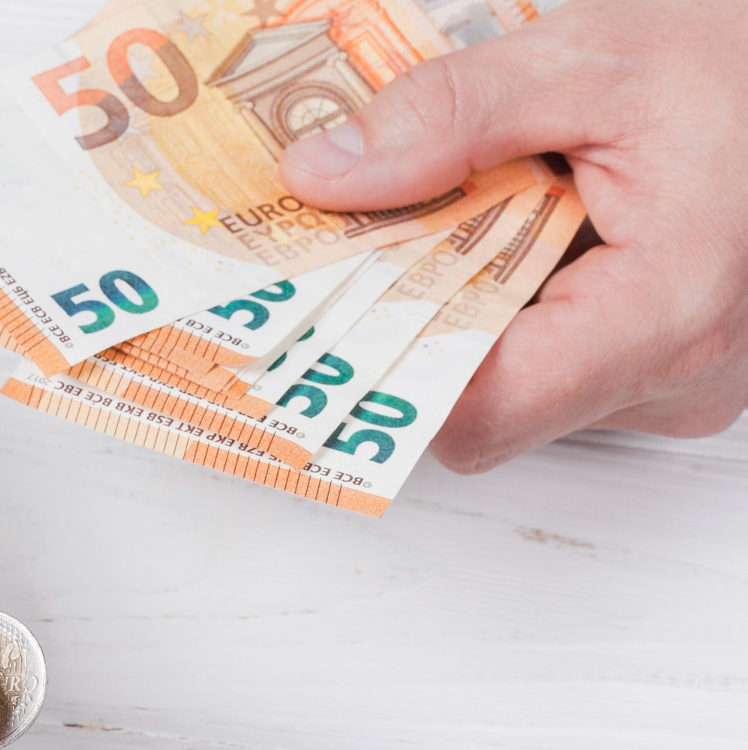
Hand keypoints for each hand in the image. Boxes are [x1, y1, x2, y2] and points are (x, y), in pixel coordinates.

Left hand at [278, 0, 747, 472]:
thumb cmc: (747, 62)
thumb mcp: (595, 56)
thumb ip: (452, 115)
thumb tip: (322, 176)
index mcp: (666, 315)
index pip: (480, 416)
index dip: (391, 371)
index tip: (334, 305)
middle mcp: (677, 380)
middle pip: (487, 405)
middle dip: (421, 320)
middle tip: (382, 237)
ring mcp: (678, 387)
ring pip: (520, 388)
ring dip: (474, 309)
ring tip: (477, 216)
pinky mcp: (669, 376)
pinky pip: (561, 368)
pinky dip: (523, 307)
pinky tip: (529, 234)